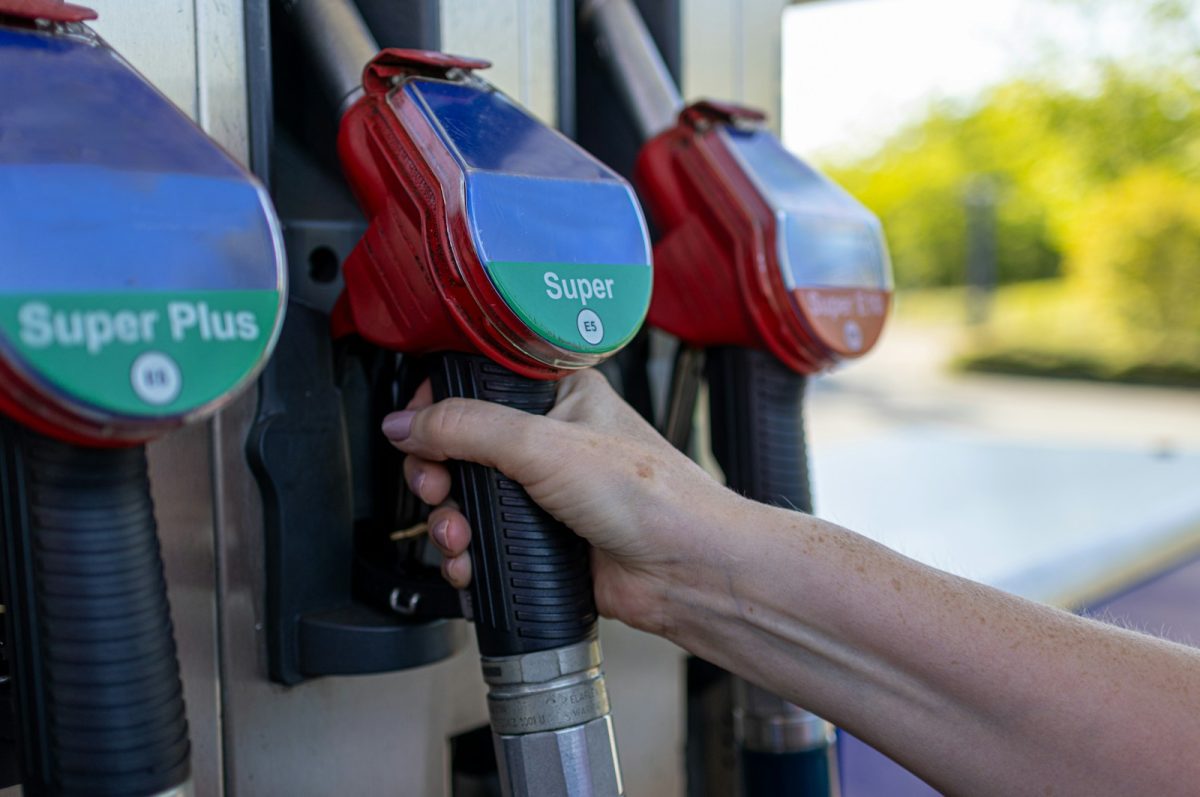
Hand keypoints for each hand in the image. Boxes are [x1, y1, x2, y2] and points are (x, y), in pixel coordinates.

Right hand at [381, 368, 737, 634]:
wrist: (684, 569)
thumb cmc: (649, 496)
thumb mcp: (544, 445)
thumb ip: (467, 428)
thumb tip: (406, 422)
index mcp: (558, 394)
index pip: (475, 384)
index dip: (437, 406)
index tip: (416, 432)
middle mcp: (549, 439)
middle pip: (460, 448)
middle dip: (437, 475)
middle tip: (438, 490)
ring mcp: (544, 492)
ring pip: (467, 500)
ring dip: (450, 522)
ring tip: (459, 538)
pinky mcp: (542, 539)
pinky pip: (485, 542)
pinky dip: (469, 556)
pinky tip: (471, 564)